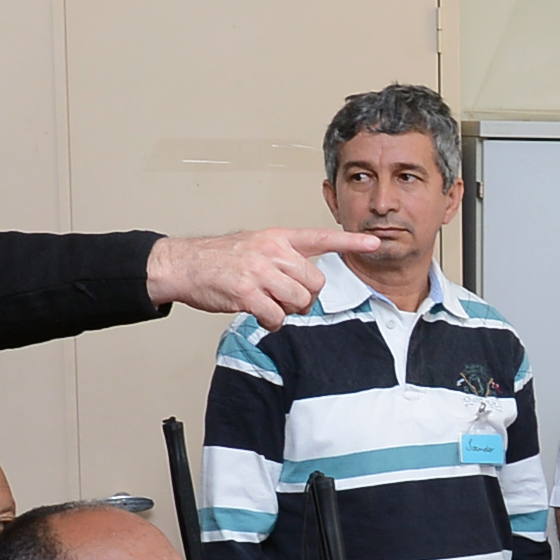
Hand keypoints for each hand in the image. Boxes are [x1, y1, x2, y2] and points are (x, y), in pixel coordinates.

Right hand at [146, 228, 370, 328]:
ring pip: (298, 301)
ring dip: (287, 310)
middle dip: (305, 297)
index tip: (375, 241)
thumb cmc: (220, 259)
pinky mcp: (246, 292)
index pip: (321, 237)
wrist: (184, 264)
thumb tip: (308, 282)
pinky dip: (271, 322)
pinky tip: (258, 314)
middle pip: (315, 283)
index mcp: (278, 238)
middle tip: (284, 298)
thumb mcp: (257, 246)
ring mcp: (259, 271)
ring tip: (268, 303)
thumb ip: (284, 258)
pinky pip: (276, 316)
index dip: (351, 240)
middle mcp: (272, 251)